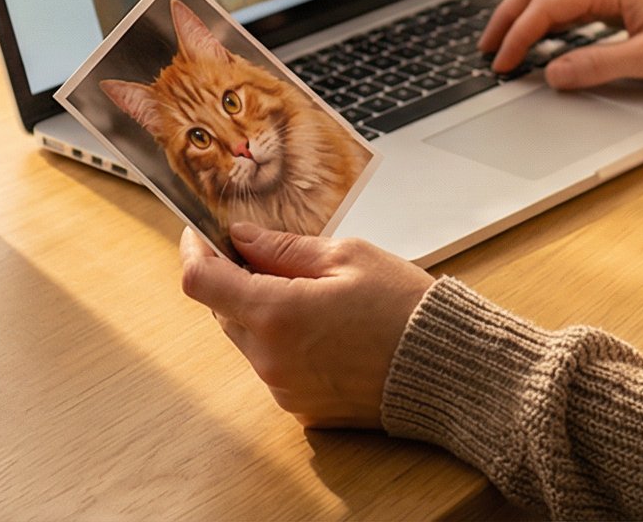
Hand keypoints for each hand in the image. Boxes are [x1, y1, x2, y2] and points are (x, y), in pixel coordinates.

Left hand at [179, 222, 433, 427]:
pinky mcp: (302, 409)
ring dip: (263, 314)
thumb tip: (243, 237)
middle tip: (269, 256)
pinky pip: (276, 367)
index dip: (195, 252)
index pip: (202, 282)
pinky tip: (327, 330)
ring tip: (314, 295)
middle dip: (236, 281)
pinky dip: (286, 344)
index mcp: (275, 314)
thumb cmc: (404, 308)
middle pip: (223, 311)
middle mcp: (269, 359)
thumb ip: (284, 248)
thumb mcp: (347, 256)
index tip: (199, 234)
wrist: (447, 370)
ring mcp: (284, 389)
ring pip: (250, 340)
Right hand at [479, 0, 642, 88]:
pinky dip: (546, 9)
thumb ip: (598, 65)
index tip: (502, 62)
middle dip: (509, 14)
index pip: (549, 5)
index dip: (519, 35)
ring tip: (504, 38)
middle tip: (487, 46)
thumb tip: (553, 74)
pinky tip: (540, 30)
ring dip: (524, 8)